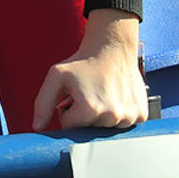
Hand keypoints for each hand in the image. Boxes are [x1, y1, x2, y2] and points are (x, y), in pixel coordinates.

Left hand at [32, 9, 146, 130]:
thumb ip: (43, 103)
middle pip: (89, 129)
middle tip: (88, 92)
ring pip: (107, 128)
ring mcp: (129, 117)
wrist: (111, 48)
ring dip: (102, 115)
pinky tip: (115, 96)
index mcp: (90, 110)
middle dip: (84, 113)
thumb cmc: (83, 62)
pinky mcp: (141, 115)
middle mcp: (112, 117)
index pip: (70, 125)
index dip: (67, 109)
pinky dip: (119, 113)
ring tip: (102, 93)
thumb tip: (37, 127)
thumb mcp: (56, 76)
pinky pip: (125, 124)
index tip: (73, 95)